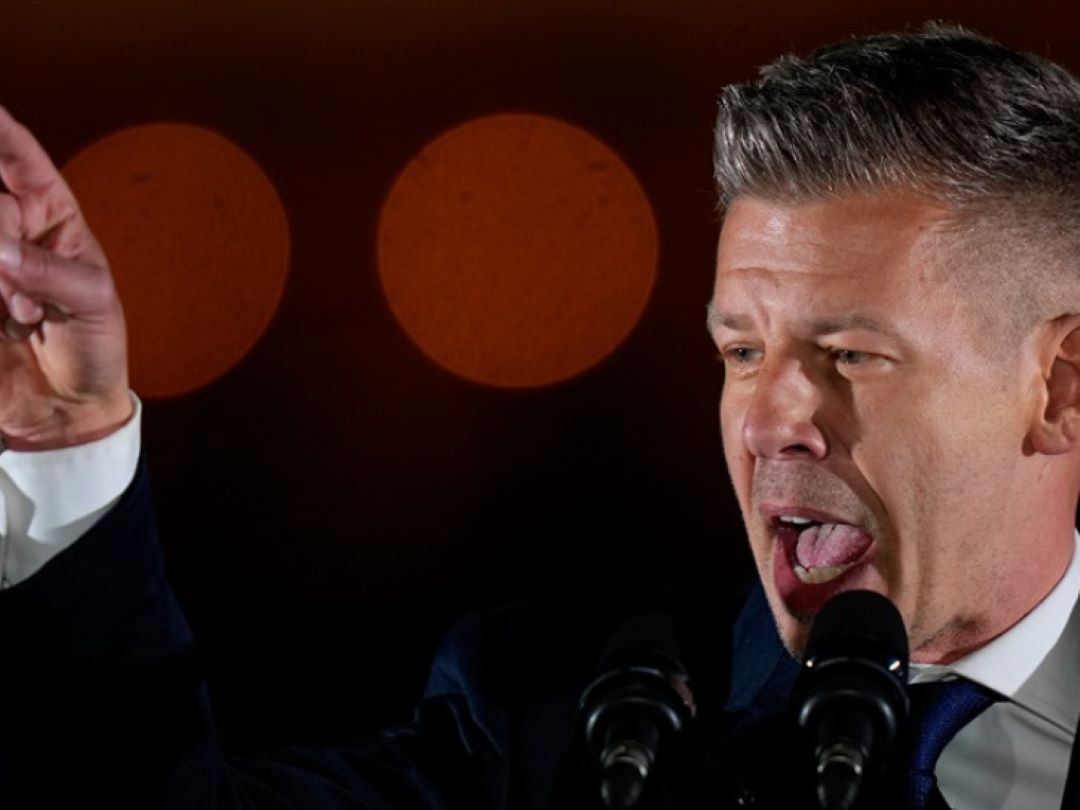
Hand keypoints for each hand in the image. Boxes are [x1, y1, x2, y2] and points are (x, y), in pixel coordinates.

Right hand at [0, 107, 130, 450]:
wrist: (68, 410)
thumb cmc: (94, 347)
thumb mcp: (94, 306)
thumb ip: (52, 275)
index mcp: (51, 219)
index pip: (21, 161)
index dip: (2, 132)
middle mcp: (10, 234)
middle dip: (2, 246)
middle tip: (22, 300)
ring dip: (2, 284)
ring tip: (21, 319)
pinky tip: (8, 326)